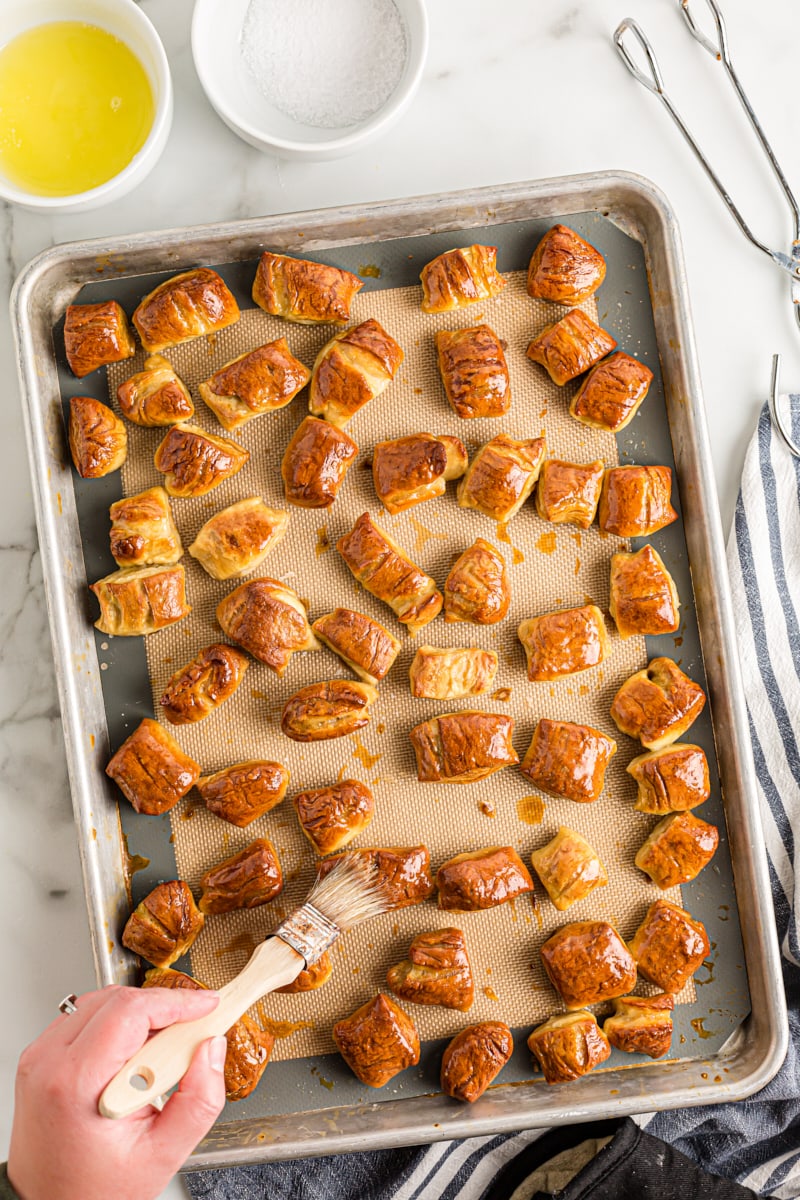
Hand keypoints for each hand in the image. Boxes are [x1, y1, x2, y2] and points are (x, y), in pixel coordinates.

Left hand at [7, 985, 227, 1199]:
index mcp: (75, 1082)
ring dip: (140, 1014)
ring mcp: (40, 1058)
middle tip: (194, 1028)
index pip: (131, 1010)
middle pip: (117, 999)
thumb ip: (199, 1102)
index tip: (207, 1005)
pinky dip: (118, 1024)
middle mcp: (49, 1063)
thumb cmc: (93, 1191)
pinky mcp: (41, 1058)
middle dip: (163, 1005)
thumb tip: (212, 1051)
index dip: (177, 1001)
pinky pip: (86, 1017)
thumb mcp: (162, 1156)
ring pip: (102, 1002)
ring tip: (164, 1049)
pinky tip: (135, 1054)